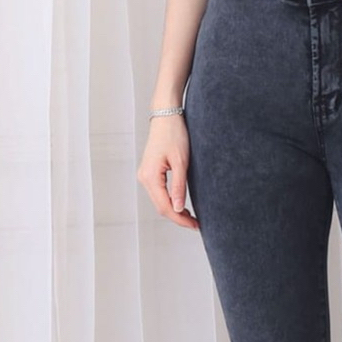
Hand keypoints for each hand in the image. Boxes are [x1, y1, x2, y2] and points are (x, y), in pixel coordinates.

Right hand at [136, 114, 199, 229]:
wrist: (166, 116)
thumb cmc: (174, 134)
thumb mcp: (181, 162)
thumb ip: (179, 187)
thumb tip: (178, 208)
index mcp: (150, 176)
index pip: (165, 206)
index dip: (180, 219)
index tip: (195, 226)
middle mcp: (144, 178)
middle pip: (161, 207)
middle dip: (178, 218)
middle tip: (197, 225)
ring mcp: (145, 175)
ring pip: (159, 202)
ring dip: (175, 211)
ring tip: (192, 218)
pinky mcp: (150, 173)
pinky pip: (159, 194)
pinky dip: (170, 202)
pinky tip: (182, 206)